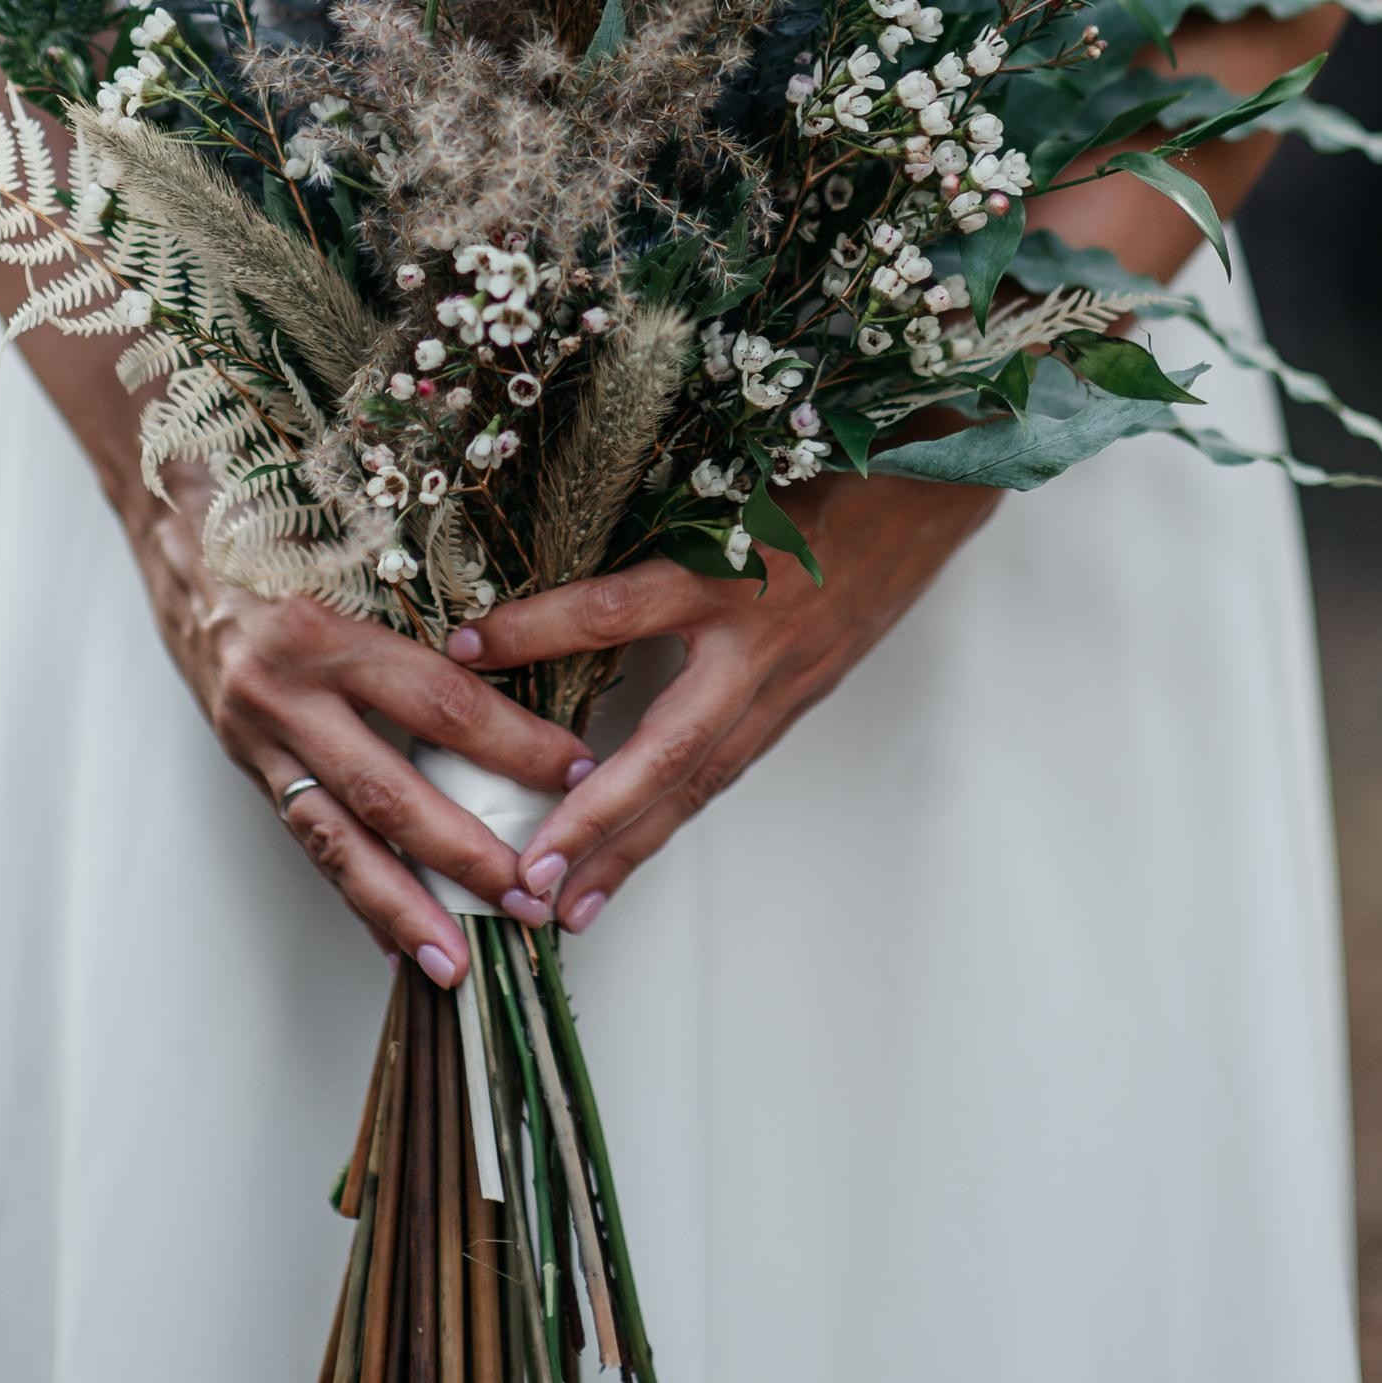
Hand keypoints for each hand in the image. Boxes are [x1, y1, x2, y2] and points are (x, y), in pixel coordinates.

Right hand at [123, 474, 596, 987]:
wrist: (182, 537)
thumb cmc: (287, 535)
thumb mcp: (356, 554)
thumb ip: (426, 612)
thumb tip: (526, 665)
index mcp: (329, 632)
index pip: (441, 702)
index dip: (514, 743)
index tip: (577, 772)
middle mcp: (287, 694)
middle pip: (389, 791)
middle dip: (464, 854)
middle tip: (530, 899)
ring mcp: (259, 738)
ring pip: (338, 839)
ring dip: (401, 907)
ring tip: (455, 962)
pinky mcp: (247, 764)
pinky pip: (308, 840)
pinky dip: (353, 893)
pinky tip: (393, 941)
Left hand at [445, 468, 999, 930]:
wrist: (920, 497)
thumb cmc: (818, 476)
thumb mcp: (726, 481)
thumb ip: (645, 518)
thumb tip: (545, 540)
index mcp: (727, 574)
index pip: (615, 610)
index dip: (539, 630)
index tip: (461, 650)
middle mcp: (751, 646)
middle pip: (666, 749)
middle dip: (598, 819)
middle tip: (532, 875)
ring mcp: (777, 687)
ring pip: (697, 782)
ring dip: (632, 848)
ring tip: (571, 906)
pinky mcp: (792, 706)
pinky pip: (722, 773)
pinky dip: (672, 819)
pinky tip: (630, 857)